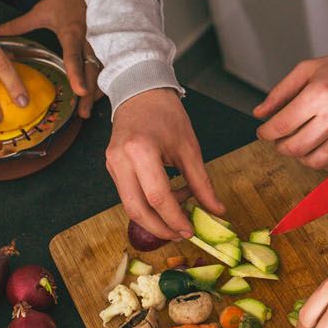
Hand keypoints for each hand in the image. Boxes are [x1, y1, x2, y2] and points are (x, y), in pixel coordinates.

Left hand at [0, 0, 98, 117]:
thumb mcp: (40, 11)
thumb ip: (17, 26)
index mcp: (72, 32)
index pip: (73, 56)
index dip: (76, 73)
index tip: (79, 91)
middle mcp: (89, 40)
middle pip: (92, 70)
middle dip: (89, 93)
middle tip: (82, 113)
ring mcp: (102, 42)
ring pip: (103, 69)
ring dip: (97, 89)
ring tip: (88, 109)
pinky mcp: (108, 43)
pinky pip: (108, 65)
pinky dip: (104, 79)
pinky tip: (98, 93)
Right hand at [106, 88, 222, 238]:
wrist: (141, 92)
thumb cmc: (166, 114)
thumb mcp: (189, 147)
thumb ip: (201, 182)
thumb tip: (217, 210)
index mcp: (141, 150)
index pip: (157, 197)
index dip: (174, 219)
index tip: (190, 231)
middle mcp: (120, 160)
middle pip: (136, 209)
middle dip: (160, 228)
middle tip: (181, 234)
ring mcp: (111, 164)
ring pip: (129, 206)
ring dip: (153, 218)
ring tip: (177, 216)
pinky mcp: (110, 167)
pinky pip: (127, 195)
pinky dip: (146, 204)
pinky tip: (166, 199)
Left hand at [253, 51, 327, 170]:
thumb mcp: (309, 69)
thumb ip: (281, 92)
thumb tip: (260, 113)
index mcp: (320, 94)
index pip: (282, 125)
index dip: (266, 133)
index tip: (264, 132)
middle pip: (295, 148)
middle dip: (281, 146)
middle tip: (280, 138)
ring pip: (314, 161)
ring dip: (301, 156)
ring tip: (301, 142)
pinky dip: (323, 160)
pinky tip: (321, 146)